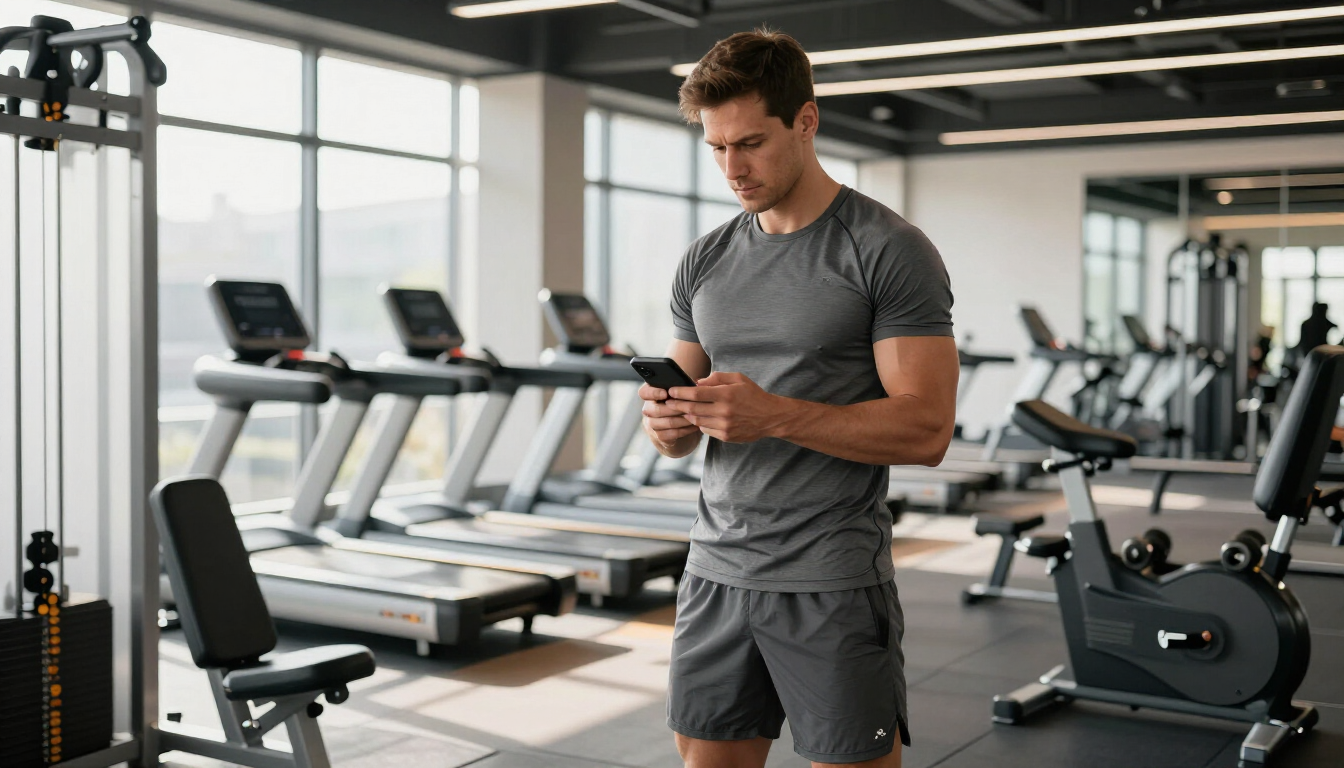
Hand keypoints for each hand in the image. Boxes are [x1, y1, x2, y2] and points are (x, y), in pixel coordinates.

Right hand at [639, 383, 698, 446]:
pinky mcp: (659, 437)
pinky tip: (695, 426)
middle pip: (656, 409)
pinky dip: (685, 429)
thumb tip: (693, 384)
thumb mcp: (680, 393)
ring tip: (695, 416)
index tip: (665, 393)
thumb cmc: (681, 404)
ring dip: (683, 419)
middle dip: (675, 408)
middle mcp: (648, 409)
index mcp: (650, 395)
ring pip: (666, 422)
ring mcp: (652, 424)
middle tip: (690, 406)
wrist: (680, 427)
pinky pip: (672, 433)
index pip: (644, 393)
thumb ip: (681, 387)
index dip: (653, 393)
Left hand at [666, 372, 784, 442]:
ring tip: (681, 409)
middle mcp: (724, 411)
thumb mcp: (738, 379)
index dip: (680, 392)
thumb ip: (716, 378)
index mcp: (726, 394)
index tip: (670, 390)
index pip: (696, 393)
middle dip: (677, 404)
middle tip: (668, 402)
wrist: (770, 417)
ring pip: (697, 420)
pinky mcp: (726, 436)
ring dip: (687, 415)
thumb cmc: (753, 394)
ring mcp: (725, 425)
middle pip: (692, 408)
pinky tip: (698, 418)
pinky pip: (705, 430)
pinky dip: (699, 423)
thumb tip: (697, 382)